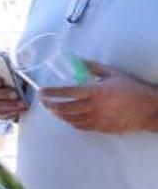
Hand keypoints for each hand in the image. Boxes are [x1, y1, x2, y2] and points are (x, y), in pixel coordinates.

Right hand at [0, 74, 27, 121]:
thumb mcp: (7, 75)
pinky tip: (21, 109)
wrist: (7, 88)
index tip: (0, 82)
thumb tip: (17, 82)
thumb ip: (9, 77)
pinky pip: (1, 114)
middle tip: (16, 94)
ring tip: (23, 104)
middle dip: (4, 94)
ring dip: (10, 105)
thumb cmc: (8, 79)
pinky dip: (11, 112)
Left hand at [40, 60, 157, 133]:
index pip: (67, 92)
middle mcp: (93, 107)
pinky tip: (67, 118)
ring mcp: (97, 119)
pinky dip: (71, 122)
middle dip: (51, 105)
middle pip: (65, 108)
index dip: (52, 93)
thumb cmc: (131, 89)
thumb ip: (94, 68)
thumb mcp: (113, 74)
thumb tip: (78, 60)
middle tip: (43, 102)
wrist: (148, 109)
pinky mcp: (101, 128)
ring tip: (52, 110)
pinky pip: (81, 126)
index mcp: (95, 92)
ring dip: (59, 115)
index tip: (41, 92)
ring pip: (71, 119)